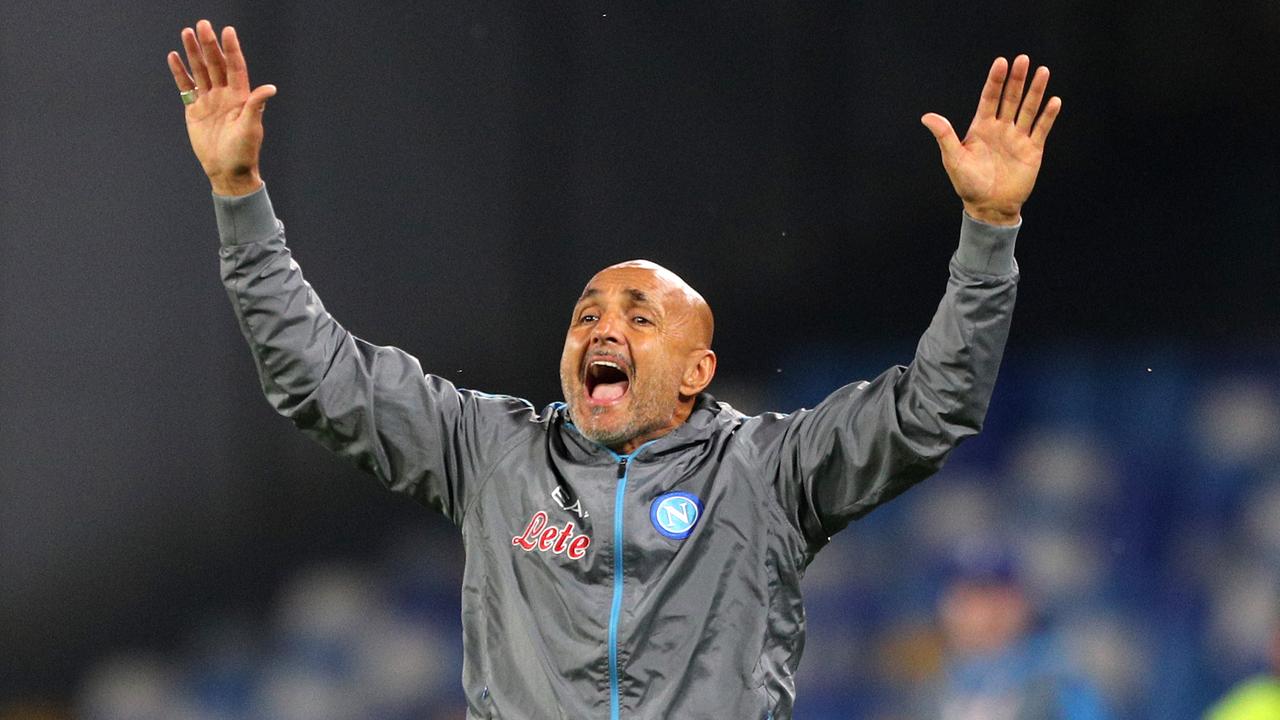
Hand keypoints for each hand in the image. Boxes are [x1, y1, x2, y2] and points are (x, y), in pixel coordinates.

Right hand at [166, 20, 276, 195]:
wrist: (226, 171)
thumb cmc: (243, 152)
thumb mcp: (251, 128)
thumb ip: (256, 106)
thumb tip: (270, 88)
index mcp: (240, 97)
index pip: (235, 67)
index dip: (231, 49)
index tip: (227, 31)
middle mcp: (225, 95)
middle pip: (215, 64)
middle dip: (209, 44)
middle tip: (202, 24)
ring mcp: (209, 101)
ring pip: (200, 71)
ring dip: (193, 52)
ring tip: (187, 32)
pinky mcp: (195, 109)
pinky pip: (186, 87)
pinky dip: (180, 72)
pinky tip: (174, 56)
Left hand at [921, 55, 1061, 224]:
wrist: (989, 207)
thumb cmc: (968, 184)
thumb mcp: (953, 159)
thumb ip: (944, 136)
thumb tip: (926, 116)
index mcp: (981, 128)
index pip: (989, 98)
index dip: (995, 81)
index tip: (1001, 63)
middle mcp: (1001, 128)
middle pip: (1010, 99)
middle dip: (1017, 79)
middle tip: (1023, 59)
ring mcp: (1017, 138)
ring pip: (1028, 109)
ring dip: (1036, 91)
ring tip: (1043, 71)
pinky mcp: (1032, 150)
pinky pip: (1041, 129)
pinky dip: (1047, 116)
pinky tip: (1054, 101)